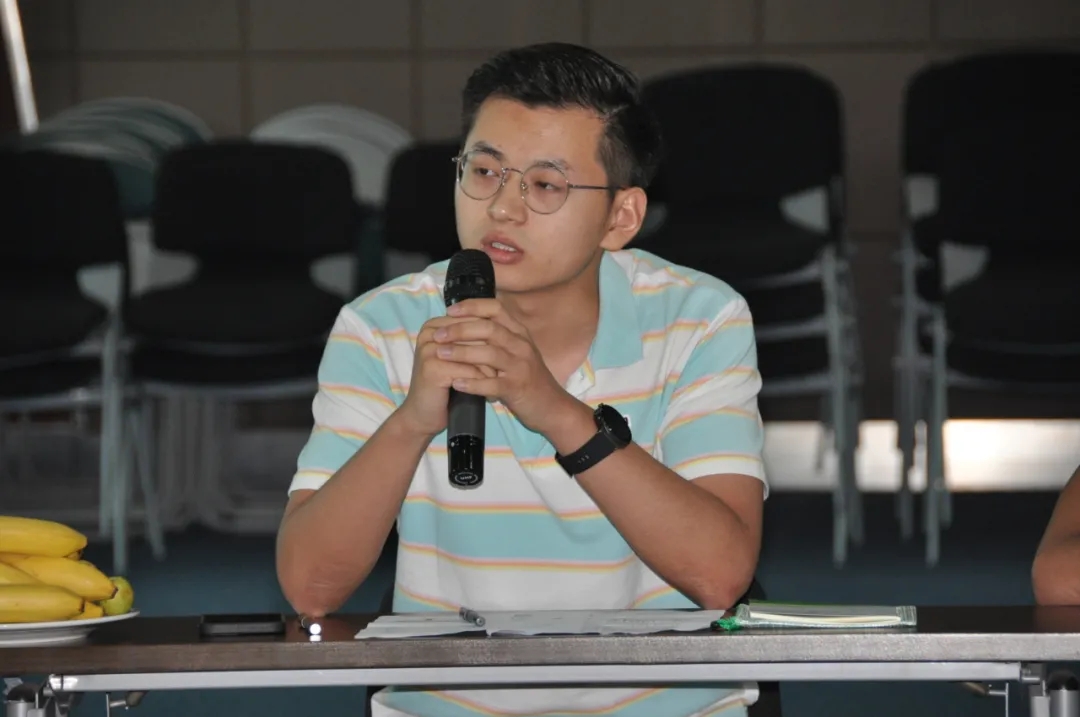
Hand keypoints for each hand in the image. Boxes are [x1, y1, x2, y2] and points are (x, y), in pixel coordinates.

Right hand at [395, 315, 496, 438]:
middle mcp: (430, 333)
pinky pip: (469, 370)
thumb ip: (472, 341)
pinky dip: (483, 383)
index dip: (493, 336)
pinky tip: (490, 394)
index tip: (505, 353)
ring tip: (499, 382)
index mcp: (435, 325)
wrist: (423, 415)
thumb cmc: (444, 385)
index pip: (473, 320)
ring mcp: (430, 350)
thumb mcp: (458, 359)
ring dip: (491, 370)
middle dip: (494, 353)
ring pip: (475, 352)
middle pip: (475, 334)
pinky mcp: (433, 368)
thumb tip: (505, 328)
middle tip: (506, 370)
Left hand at [433, 299, 571, 433]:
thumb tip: (469, 321)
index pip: (496, 309)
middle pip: (489, 329)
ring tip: (439, 354)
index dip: (472, 306)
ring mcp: (521, 367)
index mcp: (520, 333)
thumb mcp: (518, 351)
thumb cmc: (528, 378)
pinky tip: (456, 383)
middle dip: (460, 329)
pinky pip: (492, 383)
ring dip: (461, 353)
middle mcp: (522, 345)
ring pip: (489, 354)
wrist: (551, 407)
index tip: (450, 310)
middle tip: (438, 335)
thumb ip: (499, 337)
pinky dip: (472, 383)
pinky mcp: (517, 388)